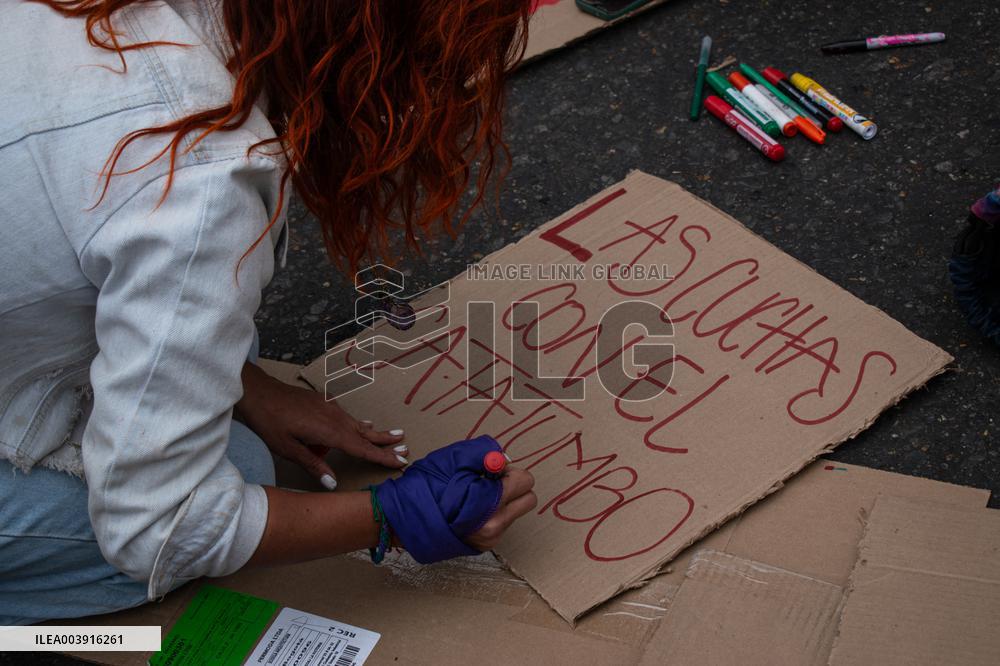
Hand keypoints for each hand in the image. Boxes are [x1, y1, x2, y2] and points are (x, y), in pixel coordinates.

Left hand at [235, 362, 407, 488]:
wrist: (258, 392)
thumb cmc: (269, 422)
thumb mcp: (287, 449)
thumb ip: (312, 465)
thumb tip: (333, 484)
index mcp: (329, 432)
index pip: (362, 449)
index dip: (382, 457)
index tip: (401, 462)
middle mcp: (335, 419)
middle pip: (366, 434)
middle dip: (385, 442)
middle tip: (405, 447)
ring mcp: (329, 408)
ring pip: (357, 424)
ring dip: (374, 432)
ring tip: (393, 435)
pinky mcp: (322, 402)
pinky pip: (346, 416)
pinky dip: (358, 423)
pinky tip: (362, 424)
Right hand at [375, 435, 536, 562]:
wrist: (402, 518)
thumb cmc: (425, 487)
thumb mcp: (454, 459)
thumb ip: (484, 455)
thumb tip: (502, 458)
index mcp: (489, 503)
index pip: (525, 482)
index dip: (509, 471)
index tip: (492, 469)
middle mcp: (494, 525)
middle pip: (528, 499)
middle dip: (513, 487)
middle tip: (490, 480)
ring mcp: (490, 538)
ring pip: (514, 512)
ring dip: (502, 500)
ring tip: (474, 494)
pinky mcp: (484, 546)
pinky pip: (501, 523)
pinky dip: (492, 512)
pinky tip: (469, 507)